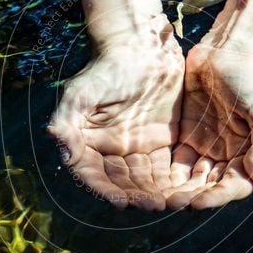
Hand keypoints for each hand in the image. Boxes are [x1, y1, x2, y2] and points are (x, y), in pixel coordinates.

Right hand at [49, 15, 183, 210]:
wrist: (140, 45)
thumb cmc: (106, 67)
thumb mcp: (80, 92)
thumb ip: (67, 123)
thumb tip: (64, 154)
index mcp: (90, 144)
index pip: (97, 176)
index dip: (110, 191)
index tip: (123, 203)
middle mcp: (113, 151)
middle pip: (125, 183)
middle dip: (140, 197)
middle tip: (157, 206)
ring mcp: (138, 147)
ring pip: (147, 179)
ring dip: (159, 193)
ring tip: (175, 202)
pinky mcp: (163, 140)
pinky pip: (168, 166)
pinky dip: (175, 179)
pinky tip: (188, 188)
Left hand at [165, 7, 252, 209]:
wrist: (232, 47)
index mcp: (251, 153)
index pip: (234, 185)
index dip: (217, 197)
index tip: (197, 202)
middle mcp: (229, 154)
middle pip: (210, 185)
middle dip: (192, 196)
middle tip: (172, 204)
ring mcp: (208, 144)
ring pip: (192, 177)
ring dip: (178, 189)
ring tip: (160, 197)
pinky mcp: (188, 132)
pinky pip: (177, 159)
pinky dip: (168, 171)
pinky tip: (153, 178)